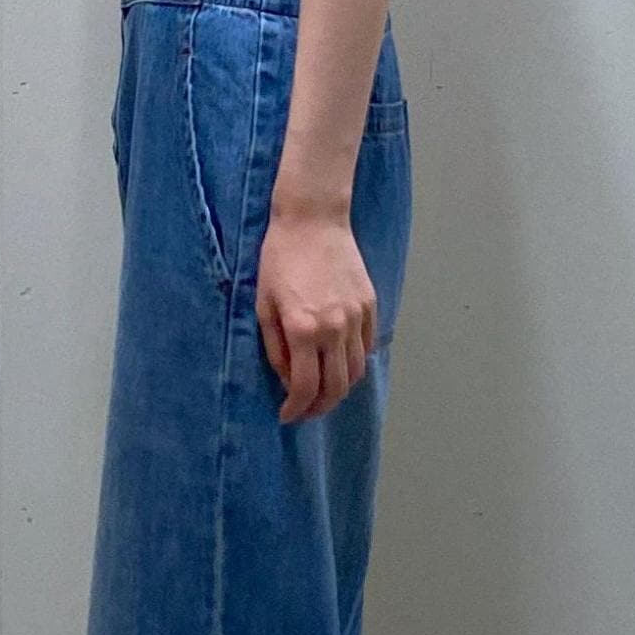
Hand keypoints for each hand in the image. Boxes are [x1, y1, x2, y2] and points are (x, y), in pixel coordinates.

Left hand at [256, 205, 376, 423]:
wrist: (312, 220)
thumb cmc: (280, 259)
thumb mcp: (264, 306)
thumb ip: (277, 348)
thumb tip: (289, 380)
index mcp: (304, 329)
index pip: (306, 388)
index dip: (297, 409)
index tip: (287, 415)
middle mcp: (335, 328)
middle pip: (337, 387)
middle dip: (320, 407)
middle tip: (306, 411)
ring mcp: (357, 317)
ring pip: (357, 371)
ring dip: (341, 390)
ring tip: (324, 392)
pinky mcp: (370, 305)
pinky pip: (368, 347)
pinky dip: (355, 363)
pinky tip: (340, 363)